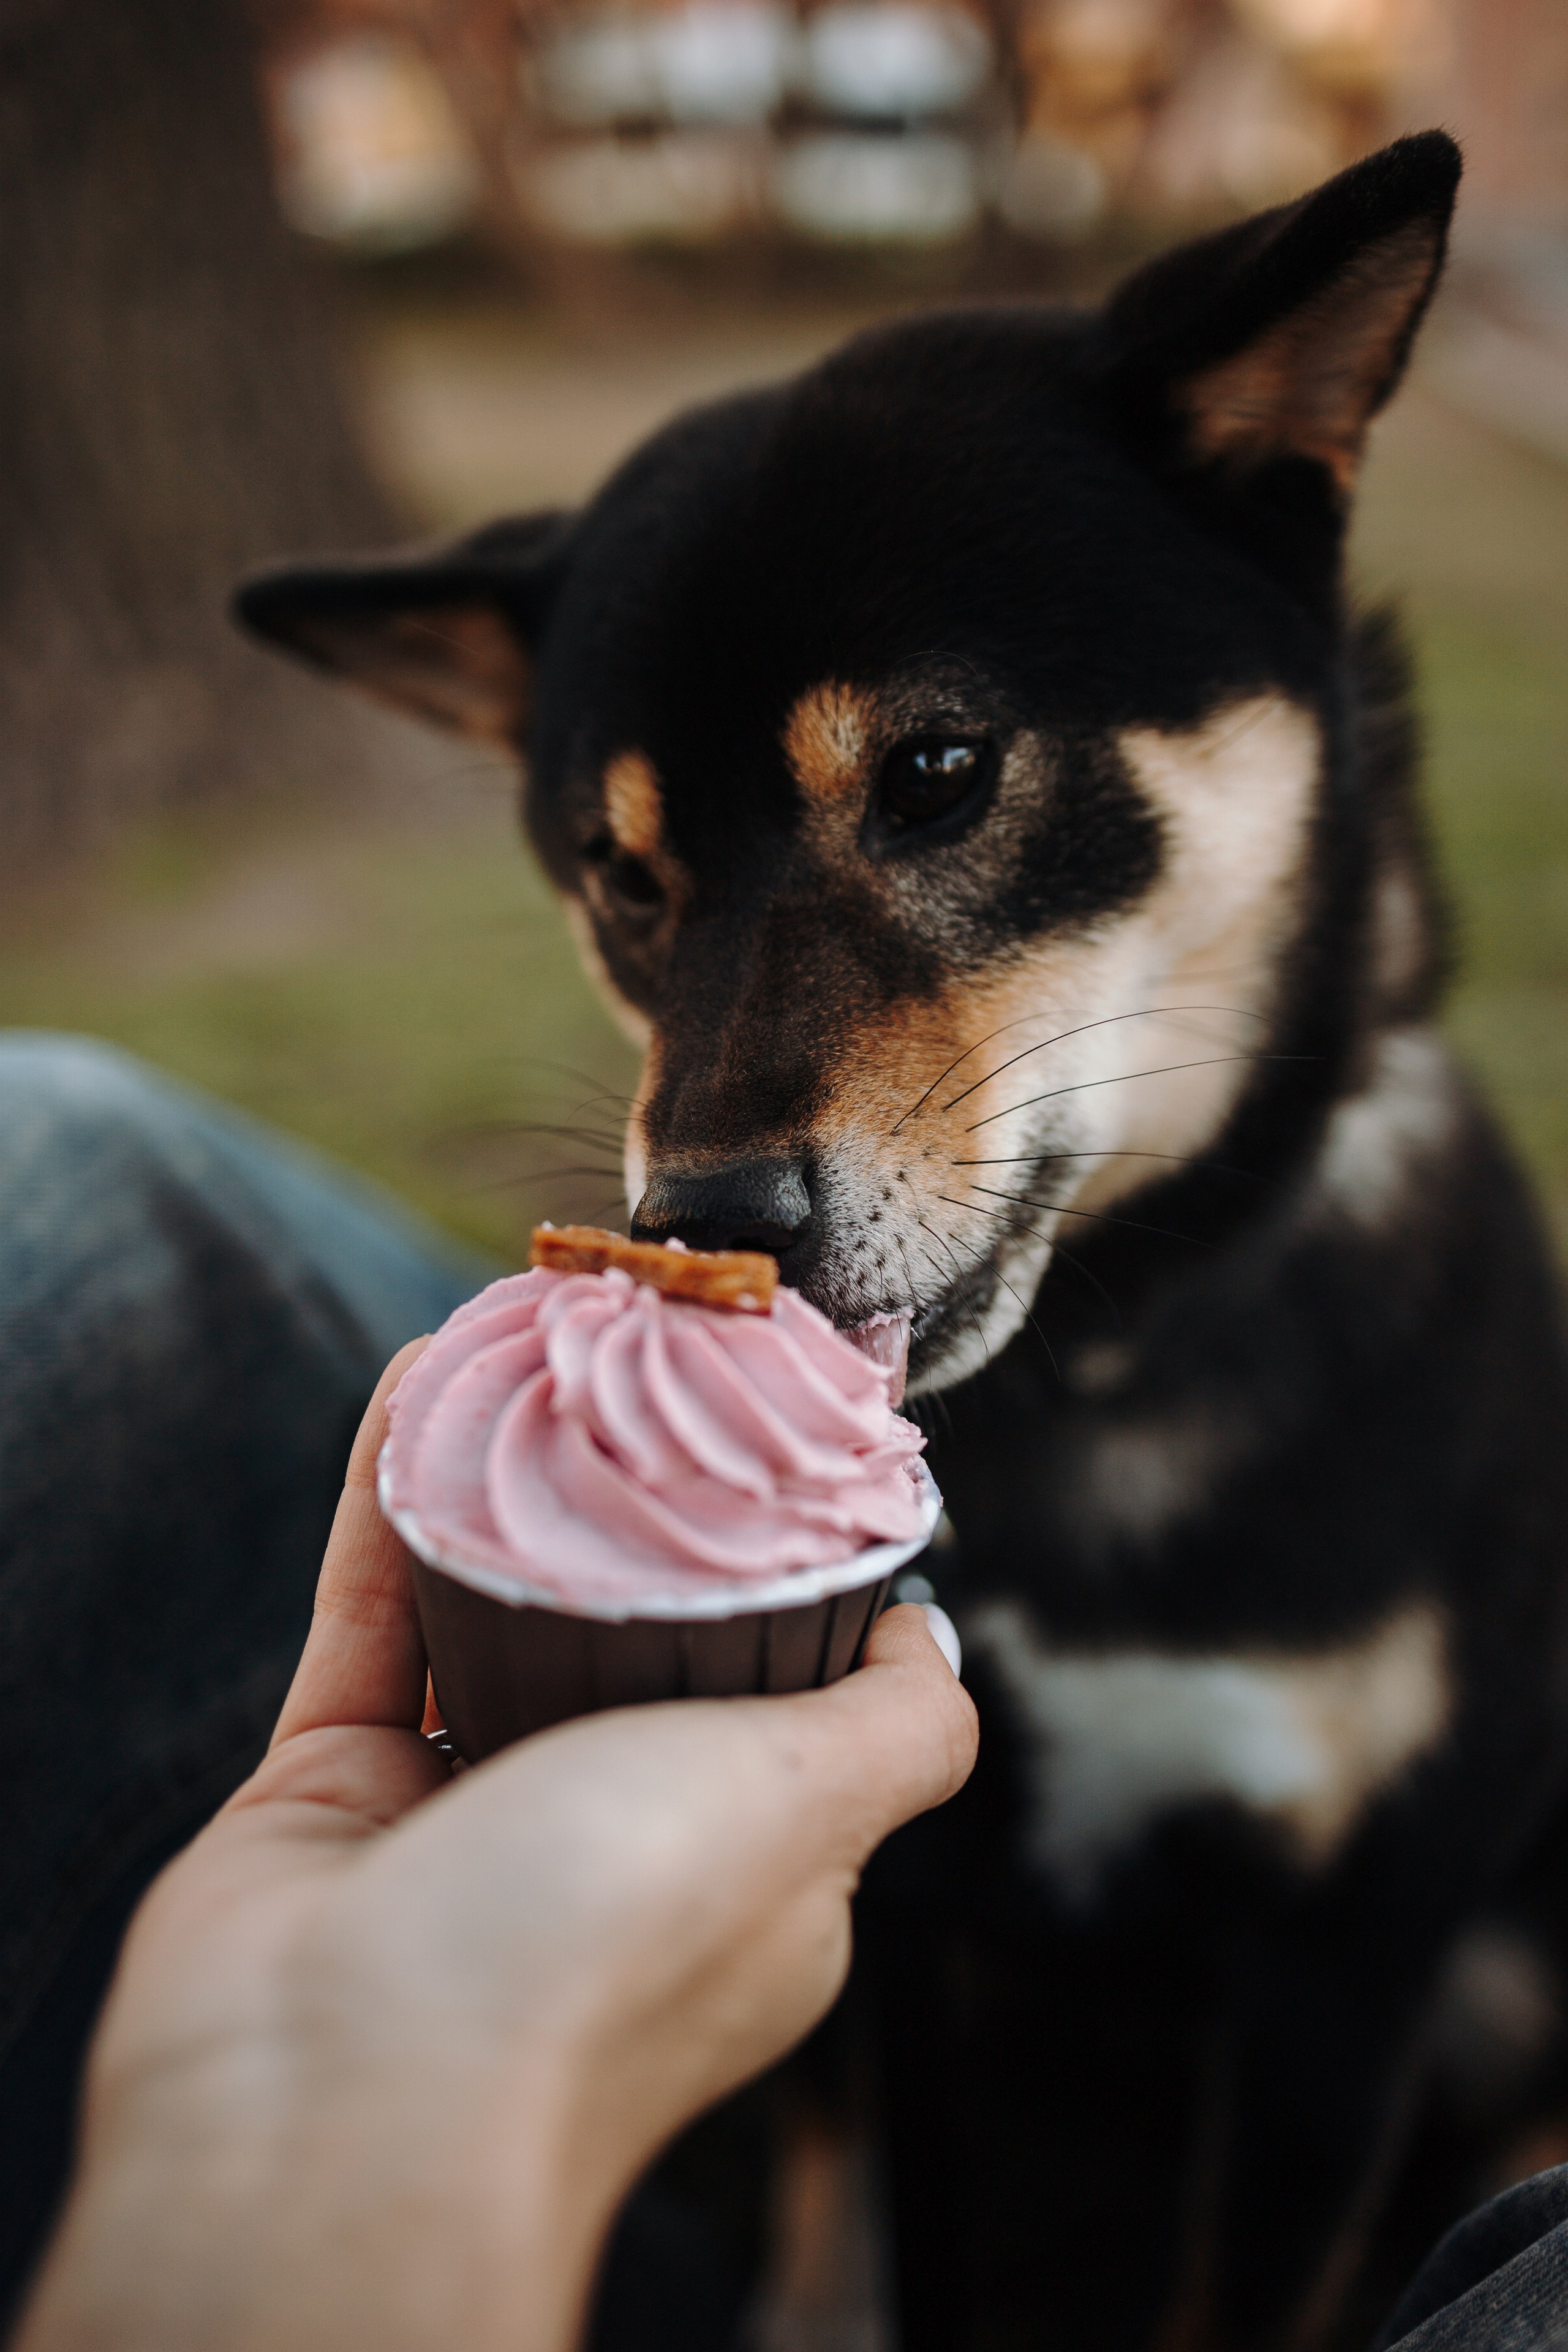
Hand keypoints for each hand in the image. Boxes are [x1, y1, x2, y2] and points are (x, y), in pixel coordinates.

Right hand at [16, 1344, 975, 2351]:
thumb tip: (937, 1638)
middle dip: (633, 1508)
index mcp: (744, 1876)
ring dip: (509, 1480)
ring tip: (535, 1347)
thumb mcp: (807, 1812)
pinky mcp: (331, 1796)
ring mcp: (460, 1823)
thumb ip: (899, 1727)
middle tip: (642, 1367)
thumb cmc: (596, 1954)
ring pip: (493, 1612)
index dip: (786, 1574)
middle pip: (630, 1641)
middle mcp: (609, 1848)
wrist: (337, 2102)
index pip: (788, 1701)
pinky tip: (423, 1382)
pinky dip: (395, 1497)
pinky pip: (372, 1613)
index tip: (776, 1444)